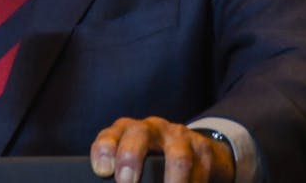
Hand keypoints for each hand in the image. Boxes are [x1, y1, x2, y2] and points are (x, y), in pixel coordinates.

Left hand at [90, 116, 235, 182]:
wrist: (192, 148)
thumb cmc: (151, 157)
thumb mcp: (132, 158)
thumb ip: (119, 169)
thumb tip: (107, 179)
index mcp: (129, 131)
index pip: (112, 134)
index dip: (105, 149)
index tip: (102, 171)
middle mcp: (153, 128)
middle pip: (140, 134)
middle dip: (131, 158)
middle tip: (126, 182)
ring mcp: (179, 137)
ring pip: (177, 157)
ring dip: (173, 182)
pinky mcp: (203, 149)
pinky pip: (200, 171)